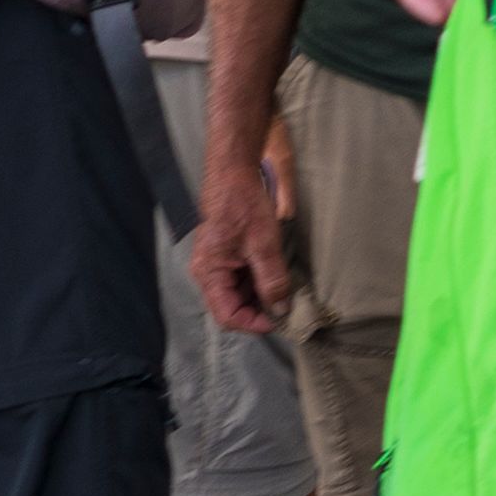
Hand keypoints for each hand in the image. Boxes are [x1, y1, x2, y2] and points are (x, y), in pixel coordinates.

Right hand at [189, 144, 301, 336]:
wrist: (234, 172)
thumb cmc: (244, 205)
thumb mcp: (263, 244)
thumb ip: (271, 280)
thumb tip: (281, 310)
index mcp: (208, 272)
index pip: (227, 315)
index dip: (253, 323)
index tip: (280, 320)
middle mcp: (207, 272)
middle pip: (231, 307)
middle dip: (258, 310)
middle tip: (287, 307)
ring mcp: (216, 263)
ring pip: (238, 293)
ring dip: (260, 296)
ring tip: (285, 292)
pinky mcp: (226, 254)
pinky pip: (241, 278)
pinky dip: (259, 282)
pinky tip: (277, 276)